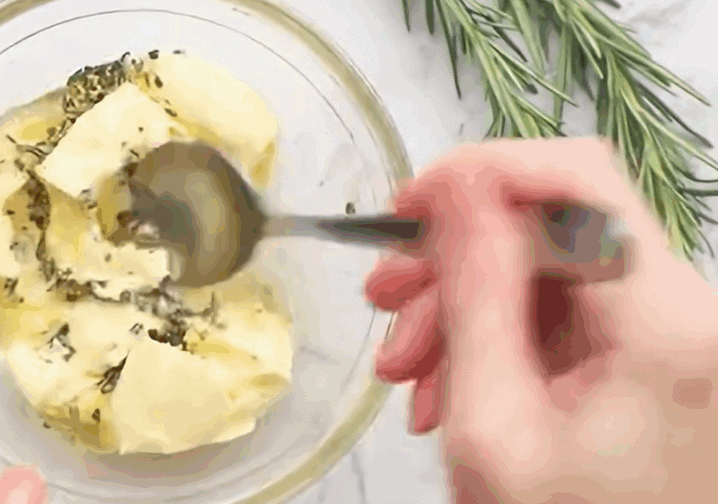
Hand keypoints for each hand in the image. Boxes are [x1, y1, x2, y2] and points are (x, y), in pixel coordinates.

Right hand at [367, 138, 717, 502]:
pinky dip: (498, 341)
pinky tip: (450, 389)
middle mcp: (684, 311)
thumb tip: (460, 189)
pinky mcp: (654, 358)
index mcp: (662, 322)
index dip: (480, 173)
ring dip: (465, 307)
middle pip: (554, 226)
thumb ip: (476, 297)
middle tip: (383, 302)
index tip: (405, 209)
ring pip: (549, 272)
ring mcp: (672, 335)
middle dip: (455, 259)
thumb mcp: (493, 425)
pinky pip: (564, 317)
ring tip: (407, 371)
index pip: (576, 179)